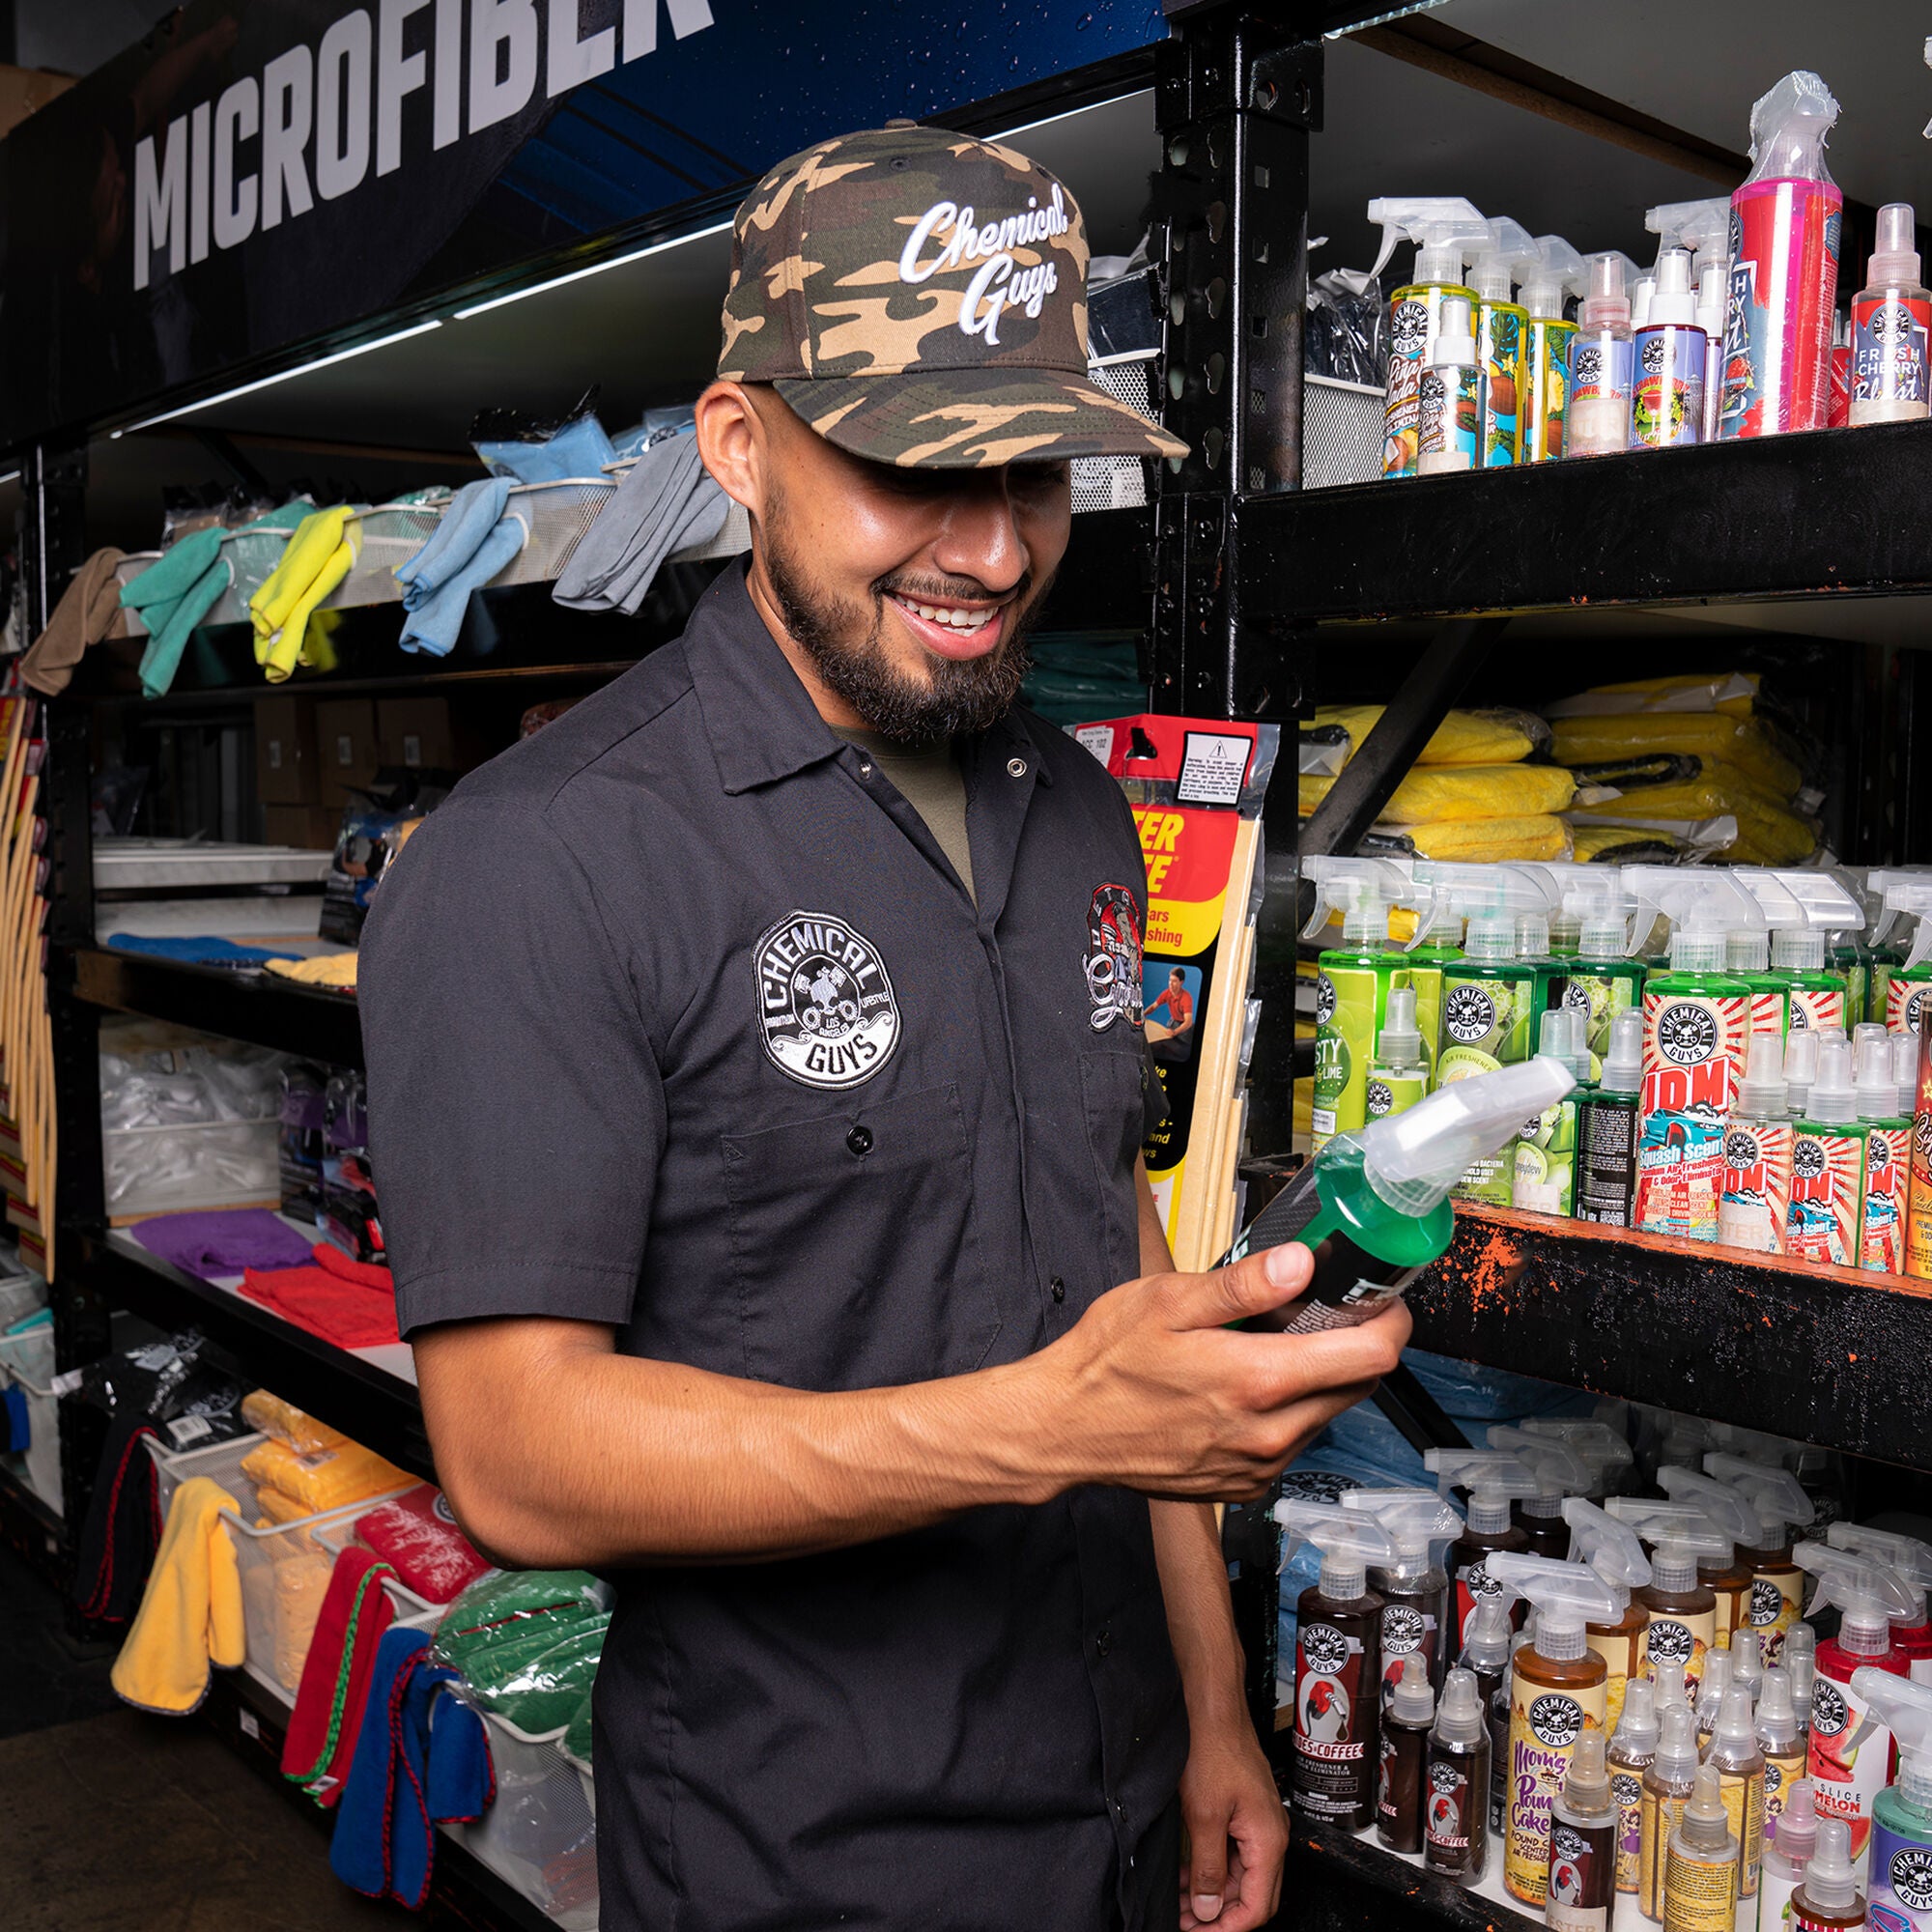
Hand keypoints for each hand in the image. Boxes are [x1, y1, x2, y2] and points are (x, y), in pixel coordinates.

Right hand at [1026, 1244, 1410, 1499]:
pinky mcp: (1244, 1485)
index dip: (1390, 1324)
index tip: (1383, 1302)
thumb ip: (1241, 1285)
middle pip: (1358, 1387)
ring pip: (1326, 1416)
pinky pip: (1292, 1443)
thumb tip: (1300, 1263)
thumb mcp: (1166, 1301)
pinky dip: (1289, 1412)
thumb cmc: (1105, 1363)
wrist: (1064, 1430)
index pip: (1369, 1358)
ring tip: (1279, 1346)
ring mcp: (1258, 1466)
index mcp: (1257, 1380)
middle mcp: (1268, 1433)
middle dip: (1357, 1347)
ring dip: (1322, 1381)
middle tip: (1330, 1312)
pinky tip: (1249, 1387)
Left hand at [1177, 1699, 1287, 1929]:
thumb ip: (1208, 1867)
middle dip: (1221, 1916)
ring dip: (1214, 1893)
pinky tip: (1188, 1873)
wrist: (1212, 1706)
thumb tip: (1209, 1910)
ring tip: (1180, 1902)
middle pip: (1254, 1897)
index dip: (1227, 1928)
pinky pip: (1235, 1854)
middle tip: (1187, 1923)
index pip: (1258, 1908)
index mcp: (1268, 1840)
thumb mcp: (1203, 1815)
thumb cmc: (1212, 1747)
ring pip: (1243, 1877)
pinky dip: (1213, 1869)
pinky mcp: (1245, 1812)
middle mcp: (1270, 1835)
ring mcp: (1258, 1823)